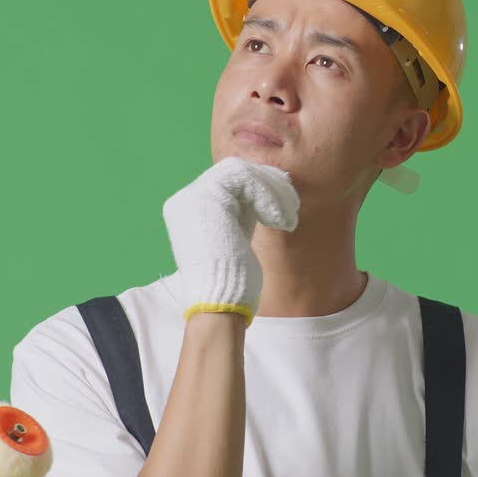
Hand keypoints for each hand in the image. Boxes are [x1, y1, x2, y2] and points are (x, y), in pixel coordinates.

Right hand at [162, 157, 299, 324]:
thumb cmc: (232, 281)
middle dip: (269, 186)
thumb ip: (240, 212)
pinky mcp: (207, 198)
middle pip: (235, 171)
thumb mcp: (235, 237)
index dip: (260, 187)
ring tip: (288, 217)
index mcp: (188, 208)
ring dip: (273, 192)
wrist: (220, 305)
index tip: (284, 205)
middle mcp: (185, 199)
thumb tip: (264, 192)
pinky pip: (246, 180)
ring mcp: (193, 196)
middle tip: (292, 207)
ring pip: (243, 172)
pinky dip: (269, 196)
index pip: (228, 180)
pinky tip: (280, 221)